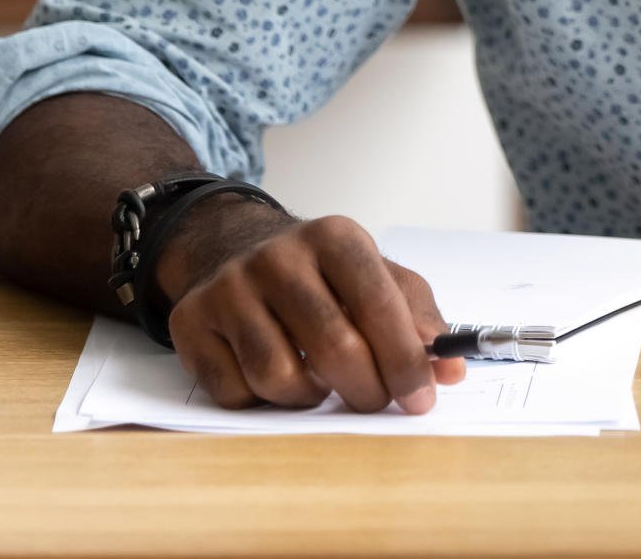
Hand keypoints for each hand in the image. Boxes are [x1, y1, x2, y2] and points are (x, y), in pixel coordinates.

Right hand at [159, 207, 467, 412]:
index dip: (406, 360)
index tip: (422, 398)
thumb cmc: (320, 274)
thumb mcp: (376, 276)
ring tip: (323, 384)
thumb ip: (417, 319)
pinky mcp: (190, 321)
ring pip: (279, 376)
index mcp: (335, 237)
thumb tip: (450, 370)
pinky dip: (263, 402)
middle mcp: (278, 257)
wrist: (233, 247)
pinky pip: (234, 391)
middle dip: (367, 389)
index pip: (379, 304)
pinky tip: (277, 380)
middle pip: (334, 347)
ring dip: (311, 398)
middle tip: (377, 402)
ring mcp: (229, 288)